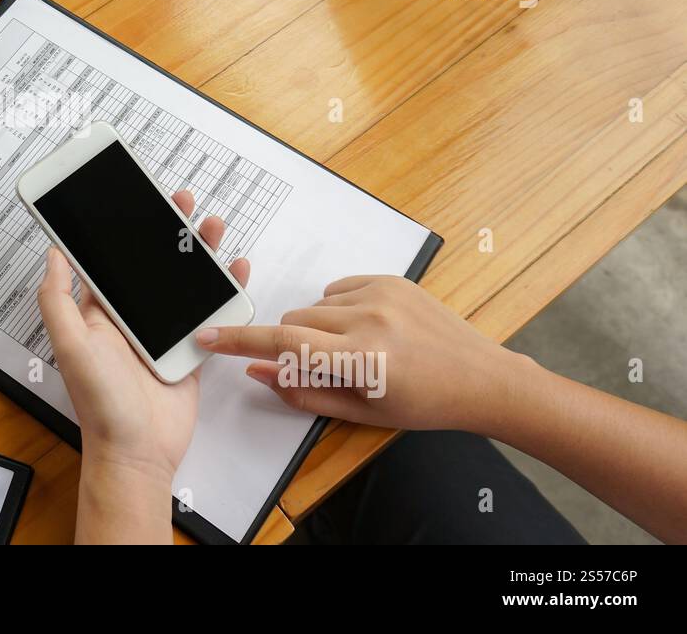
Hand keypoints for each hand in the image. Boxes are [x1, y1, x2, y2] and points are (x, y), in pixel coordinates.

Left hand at [38, 189, 249, 479]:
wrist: (139, 453)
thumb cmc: (100, 405)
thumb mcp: (70, 346)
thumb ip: (57, 300)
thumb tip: (52, 253)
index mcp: (99, 313)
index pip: (113, 259)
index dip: (126, 229)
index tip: (138, 199)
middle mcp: (130, 319)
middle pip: (153, 263)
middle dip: (170, 231)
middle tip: (183, 202)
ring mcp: (162, 333)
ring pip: (185, 282)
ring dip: (200, 253)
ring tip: (214, 227)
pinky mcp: (189, 350)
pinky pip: (210, 312)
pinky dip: (225, 290)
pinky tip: (235, 270)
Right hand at [197, 275, 532, 432]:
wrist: (482, 378)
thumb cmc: (424, 404)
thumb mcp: (362, 410)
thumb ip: (303, 391)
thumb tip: (258, 371)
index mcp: (361, 359)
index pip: (283, 343)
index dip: (239, 341)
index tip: (208, 336)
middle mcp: (368, 320)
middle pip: (295, 321)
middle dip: (294, 342)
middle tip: (325, 364)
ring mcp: (381, 295)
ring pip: (316, 305)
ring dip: (320, 326)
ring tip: (357, 348)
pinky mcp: (391, 280)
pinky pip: (338, 288)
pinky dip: (339, 308)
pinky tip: (367, 328)